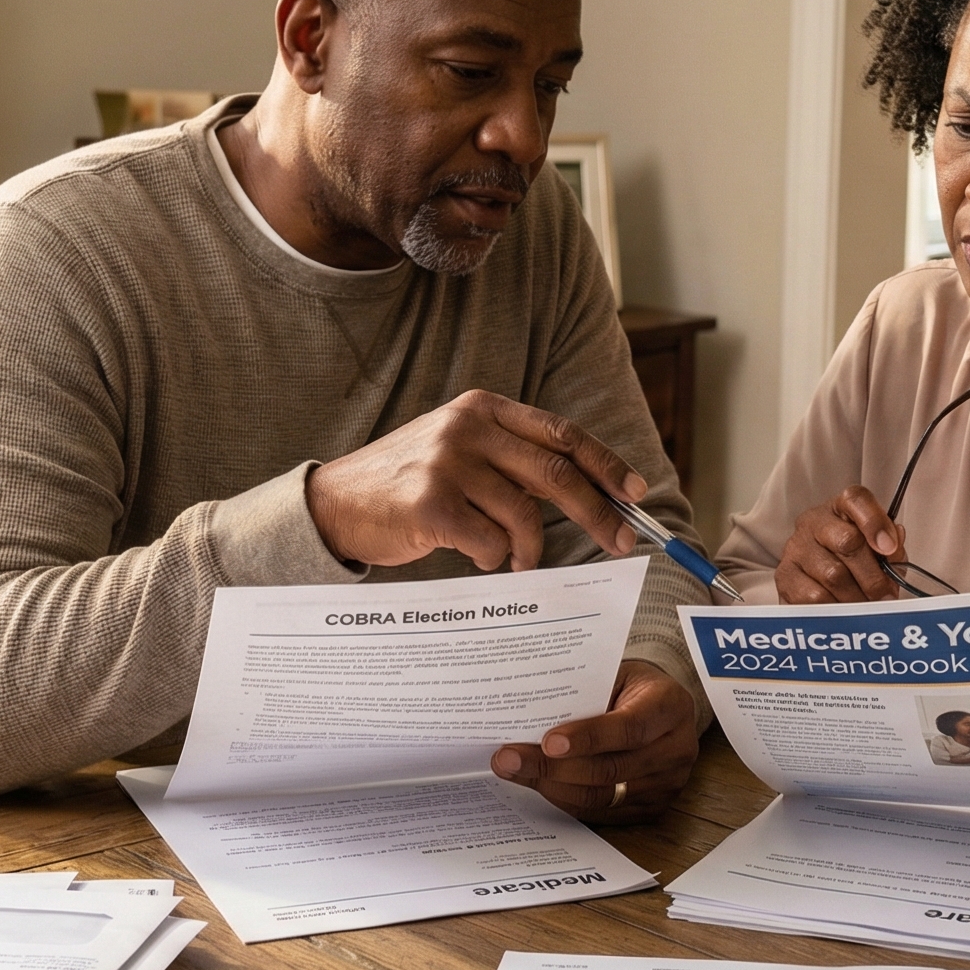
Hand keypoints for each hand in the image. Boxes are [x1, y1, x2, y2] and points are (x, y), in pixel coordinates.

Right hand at [307, 390, 643, 570]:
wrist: (336, 503)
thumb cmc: (407, 484)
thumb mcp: (459, 449)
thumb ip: (512, 458)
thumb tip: (587, 491)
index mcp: (483, 408)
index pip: (561, 433)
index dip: (605, 464)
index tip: (634, 493)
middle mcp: (467, 427)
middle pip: (556, 473)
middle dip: (597, 512)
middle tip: (620, 541)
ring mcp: (447, 463)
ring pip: (524, 516)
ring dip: (529, 549)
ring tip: (518, 561)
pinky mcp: (431, 503)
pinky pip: (490, 542)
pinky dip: (492, 558)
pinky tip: (475, 556)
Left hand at [491, 661, 697, 824]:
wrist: (664, 707)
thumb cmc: (632, 687)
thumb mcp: (616, 674)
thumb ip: (585, 694)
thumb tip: (527, 716)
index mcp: (670, 706)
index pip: (629, 728)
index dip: (587, 738)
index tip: (547, 742)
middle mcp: (676, 749)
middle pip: (609, 770)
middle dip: (552, 768)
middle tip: (509, 759)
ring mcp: (668, 783)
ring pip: (601, 796)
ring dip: (551, 787)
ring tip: (514, 771)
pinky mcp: (654, 807)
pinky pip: (602, 812)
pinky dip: (565, 800)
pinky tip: (539, 784)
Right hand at [775, 485, 907, 603]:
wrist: (816, 583)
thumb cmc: (853, 563)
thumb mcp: (878, 551)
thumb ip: (891, 547)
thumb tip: (894, 547)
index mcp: (840, 508)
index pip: (856, 500)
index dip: (875, 523)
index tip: (889, 548)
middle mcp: (814, 522)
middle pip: (847, 542)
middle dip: (873, 576)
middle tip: (886, 595)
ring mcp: (796, 548)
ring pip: (832, 574)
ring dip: (856, 597)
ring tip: (867, 607)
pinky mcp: (784, 576)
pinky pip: (814, 597)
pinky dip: (835, 609)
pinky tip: (844, 611)